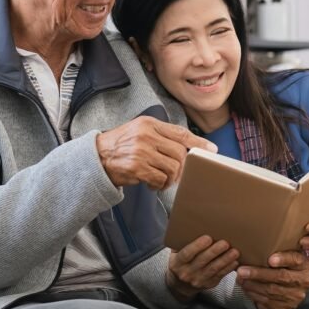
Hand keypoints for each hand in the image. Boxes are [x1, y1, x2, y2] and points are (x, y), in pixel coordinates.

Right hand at [96, 116, 215, 189]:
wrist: (96, 157)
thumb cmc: (121, 145)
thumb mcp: (140, 130)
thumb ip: (162, 135)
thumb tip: (189, 147)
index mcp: (150, 124)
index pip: (180, 133)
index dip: (198, 142)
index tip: (211, 149)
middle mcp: (146, 135)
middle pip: (180, 153)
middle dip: (181, 168)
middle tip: (175, 174)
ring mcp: (141, 151)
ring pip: (172, 168)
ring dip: (170, 179)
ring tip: (161, 180)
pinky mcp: (136, 167)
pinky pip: (159, 179)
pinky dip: (159, 185)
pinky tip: (151, 183)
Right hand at [166, 235, 238, 301]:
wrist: (181, 284)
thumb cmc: (181, 261)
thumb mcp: (176, 253)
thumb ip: (182, 242)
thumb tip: (193, 224)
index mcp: (177, 263)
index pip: (187, 254)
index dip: (197, 246)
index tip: (208, 238)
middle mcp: (187, 273)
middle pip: (202, 261)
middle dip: (214, 252)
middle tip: (225, 243)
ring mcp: (198, 280)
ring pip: (213, 269)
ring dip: (225, 260)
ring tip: (235, 251)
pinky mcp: (209, 284)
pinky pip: (220, 275)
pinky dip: (228, 268)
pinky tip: (235, 261)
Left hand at [236, 251, 308, 308]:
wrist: (293, 286)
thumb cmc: (285, 265)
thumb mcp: (287, 254)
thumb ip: (279, 248)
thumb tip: (256, 242)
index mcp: (304, 264)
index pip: (295, 260)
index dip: (283, 259)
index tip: (270, 259)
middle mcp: (303, 281)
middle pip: (280, 277)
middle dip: (258, 274)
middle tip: (241, 270)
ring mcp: (295, 297)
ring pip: (271, 291)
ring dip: (252, 285)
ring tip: (240, 278)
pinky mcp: (286, 308)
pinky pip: (267, 302)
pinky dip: (254, 295)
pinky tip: (246, 288)